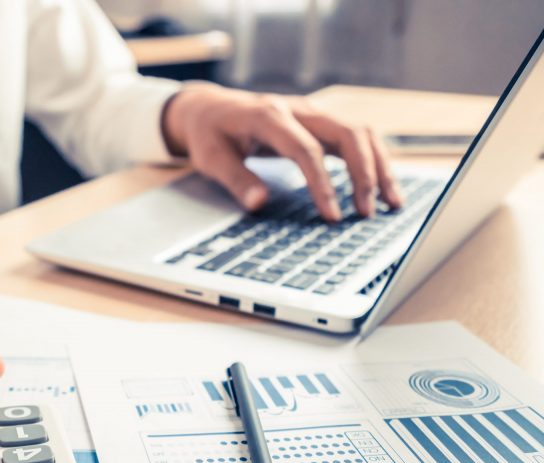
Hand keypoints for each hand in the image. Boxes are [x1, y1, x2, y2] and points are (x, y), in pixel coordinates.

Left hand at [161, 83, 402, 220]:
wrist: (210, 108)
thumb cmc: (210, 134)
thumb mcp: (211, 158)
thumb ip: (235, 179)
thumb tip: (258, 203)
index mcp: (268, 116)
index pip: (304, 149)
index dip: (321, 183)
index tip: (332, 216)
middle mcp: (298, 109)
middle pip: (346, 134)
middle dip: (363, 174)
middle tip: (367, 213)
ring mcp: (313, 114)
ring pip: (360, 132)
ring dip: (378, 167)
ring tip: (391, 204)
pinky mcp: (321, 123)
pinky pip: (357, 137)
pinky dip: (374, 161)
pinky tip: (383, 188)